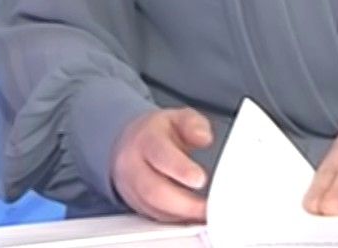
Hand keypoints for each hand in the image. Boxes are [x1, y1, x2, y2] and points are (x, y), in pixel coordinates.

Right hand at [110, 107, 214, 222]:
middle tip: (208, 207)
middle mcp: (133, 166)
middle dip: (183, 203)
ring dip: (181, 215)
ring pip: (153, 208)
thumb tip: (203, 137)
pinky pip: (155, 217)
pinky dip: (176, 220)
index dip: (180, 169)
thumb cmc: (156, 134)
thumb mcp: (177, 118)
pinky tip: (193, 217)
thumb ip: (193, 124)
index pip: (160, 155)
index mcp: (146, 140)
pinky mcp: (136, 205)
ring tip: (205, 214)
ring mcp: (131, 188)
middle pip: (153, 190)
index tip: (200, 179)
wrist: (128, 144)